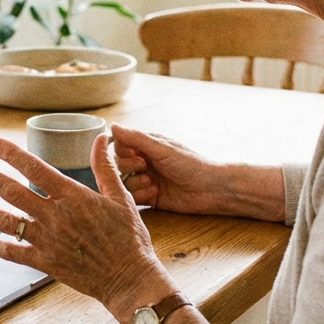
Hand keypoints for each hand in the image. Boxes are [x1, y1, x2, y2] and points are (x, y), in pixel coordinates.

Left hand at [0, 135, 174, 316]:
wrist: (129, 279)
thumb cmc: (128, 239)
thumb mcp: (121, 198)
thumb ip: (105, 167)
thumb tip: (101, 138)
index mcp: (73, 197)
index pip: (35, 169)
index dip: (12, 155)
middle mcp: (55, 217)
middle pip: (12, 192)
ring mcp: (47, 241)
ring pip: (6, 221)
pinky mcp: (44, 262)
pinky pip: (12, 253)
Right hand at [110, 124, 226, 214]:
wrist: (210, 189)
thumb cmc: (190, 164)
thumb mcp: (162, 149)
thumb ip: (136, 138)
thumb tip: (113, 126)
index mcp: (148, 146)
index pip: (121, 145)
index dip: (123, 151)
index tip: (136, 154)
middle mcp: (145, 161)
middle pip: (119, 164)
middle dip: (129, 167)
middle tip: (145, 169)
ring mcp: (147, 179)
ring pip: (124, 181)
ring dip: (135, 183)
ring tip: (151, 183)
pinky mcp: (150, 196)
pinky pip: (132, 197)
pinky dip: (139, 195)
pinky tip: (154, 193)